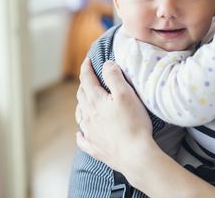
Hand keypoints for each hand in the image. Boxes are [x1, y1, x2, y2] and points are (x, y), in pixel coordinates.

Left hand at [76, 58, 152, 172]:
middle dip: (84, 84)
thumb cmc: (133, 123)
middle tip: (88, 78)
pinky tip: (81, 132)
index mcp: (96, 101)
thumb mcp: (126, 94)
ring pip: (80, 115)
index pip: (87, 79)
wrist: (135, 155)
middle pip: (81, 96)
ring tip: (84, 101)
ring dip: (81, 105)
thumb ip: (114, 77)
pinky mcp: (95, 148)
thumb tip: (106, 65)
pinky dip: (81, 132)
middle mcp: (88, 116)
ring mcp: (90, 133)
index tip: (87, 60)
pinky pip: (82, 139)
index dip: (86, 67)